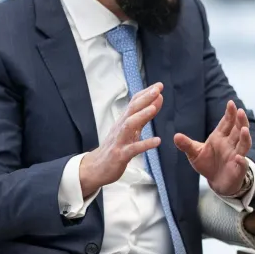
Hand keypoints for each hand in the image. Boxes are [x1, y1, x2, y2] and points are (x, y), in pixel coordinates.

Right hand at [78, 83, 162, 198]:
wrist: (95, 168)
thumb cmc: (115, 147)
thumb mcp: (130, 130)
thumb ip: (144, 116)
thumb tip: (157, 101)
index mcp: (124, 121)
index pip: (134, 103)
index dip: (146, 93)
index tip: (159, 85)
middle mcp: (121, 128)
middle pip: (132, 109)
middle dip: (144, 98)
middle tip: (157, 89)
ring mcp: (120, 141)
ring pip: (129, 125)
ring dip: (142, 115)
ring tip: (154, 108)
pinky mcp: (120, 155)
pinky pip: (133, 149)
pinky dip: (145, 144)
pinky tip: (157, 141)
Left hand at [174, 100, 253, 196]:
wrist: (216, 181)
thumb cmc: (207, 164)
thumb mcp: (194, 153)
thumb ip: (187, 145)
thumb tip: (175, 136)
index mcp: (220, 137)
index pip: (227, 122)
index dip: (230, 113)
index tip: (230, 103)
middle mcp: (230, 144)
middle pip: (238, 130)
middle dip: (240, 121)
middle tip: (240, 111)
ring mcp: (236, 155)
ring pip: (244, 144)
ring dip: (245, 137)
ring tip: (244, 130)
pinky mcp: (238, 169)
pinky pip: (242, 164)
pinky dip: (242, 161)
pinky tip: (239, 158)